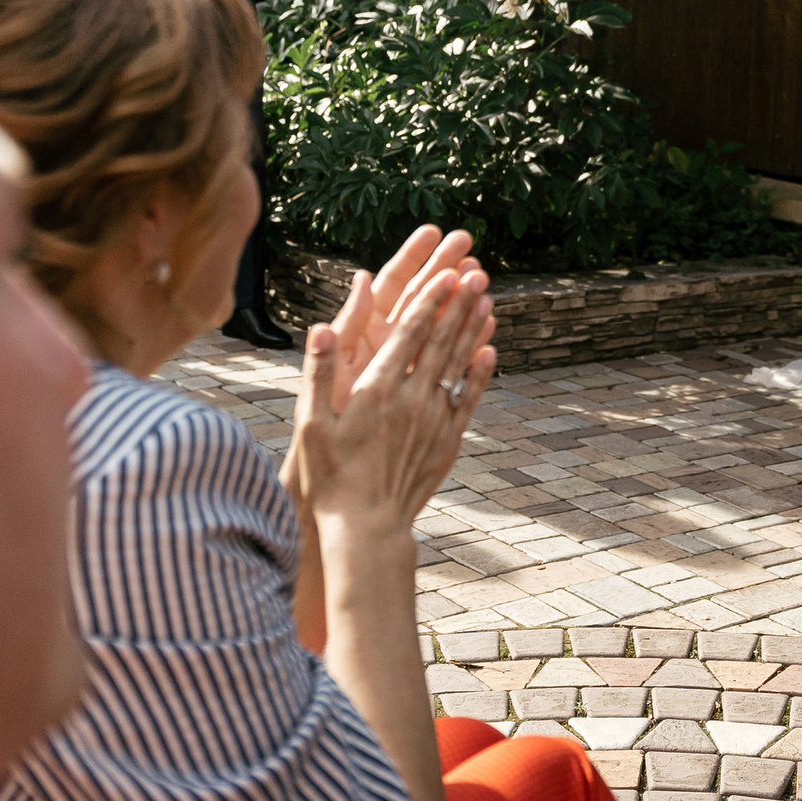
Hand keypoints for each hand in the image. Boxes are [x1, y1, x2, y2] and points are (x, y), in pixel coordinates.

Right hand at [282, 226, 484, 496]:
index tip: (447, 273)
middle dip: (459, 304)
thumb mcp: (312, 423)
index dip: (430, 301)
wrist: (365, 528)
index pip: (409, 334)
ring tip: (487, 300)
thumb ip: (320, 372)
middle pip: (441, 341)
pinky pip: (468, 398)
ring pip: (458, 364)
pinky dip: (480, 373)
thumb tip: (322, 326)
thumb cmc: (330, 476)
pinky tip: (490, 352)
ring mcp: (434, 420)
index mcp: (377, 390)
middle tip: (477, 272)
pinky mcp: (447, 441)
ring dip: (473, 330)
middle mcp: (412, 399)